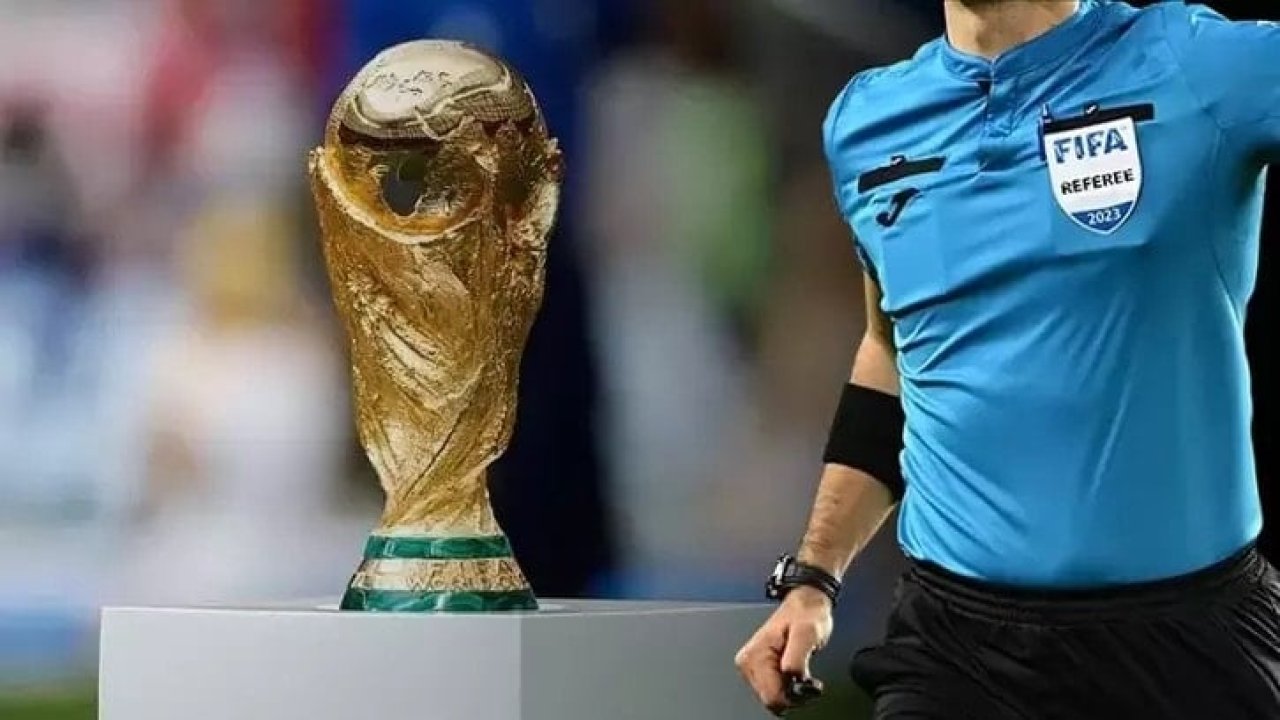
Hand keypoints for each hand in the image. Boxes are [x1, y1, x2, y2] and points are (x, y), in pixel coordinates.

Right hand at [735, 587, 833, 714]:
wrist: (804, 606)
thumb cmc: (806, 615)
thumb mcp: (807, 633)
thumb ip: (797, 657)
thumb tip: (791, 675)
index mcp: (755, 655)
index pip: (771, 697)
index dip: (795, 694)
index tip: (809, 683)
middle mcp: (748, 662)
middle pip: (771, 700)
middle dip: (793, 693)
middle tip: (807, 677)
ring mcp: (752, 667)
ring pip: (773, 697)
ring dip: (791, 691)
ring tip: (802, 672)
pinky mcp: (758, 670)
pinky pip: (773, 690)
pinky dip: (788, 687)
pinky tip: (795, 673)